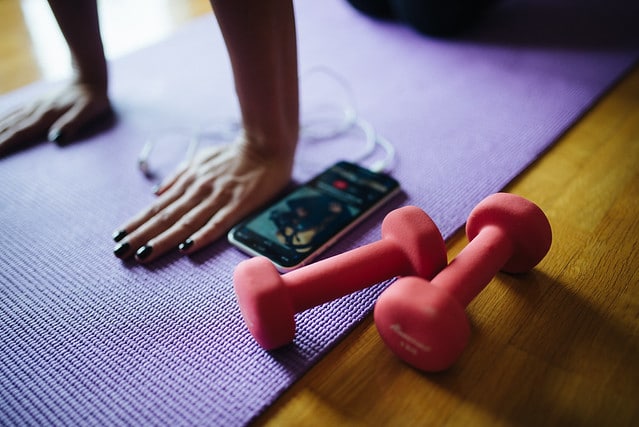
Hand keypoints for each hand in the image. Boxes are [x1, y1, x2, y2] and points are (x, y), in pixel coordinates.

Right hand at [0, 81, 110, 155]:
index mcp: (46, 116)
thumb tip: (56, 138)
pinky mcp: (35, 103)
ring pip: (8, 119)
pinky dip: (1, 119)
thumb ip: (73, 124)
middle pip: (9, 128)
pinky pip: (13, 112)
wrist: (89, 78)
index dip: (5, 143)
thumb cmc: (92, 99)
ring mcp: (33, 106)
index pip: (20, 133)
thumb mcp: (88, 112)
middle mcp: (35, 111)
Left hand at [112, 138, 294, 262]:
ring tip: (142, 255)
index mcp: (189, 181)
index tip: (118, 237)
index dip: (137, 222)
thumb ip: (179, 176)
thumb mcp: (201, 158)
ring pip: (186, 223)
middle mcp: (198, 190)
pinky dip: (202, 236)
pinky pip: (218, 223)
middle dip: (141, 236)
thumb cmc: (234, 154)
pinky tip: (187, 249)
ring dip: (163, 240)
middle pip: (166, 217)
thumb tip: (156, 193)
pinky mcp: (239, 204)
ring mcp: (218, 198)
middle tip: (120, 253)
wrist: (267, 145)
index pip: (158, 206)